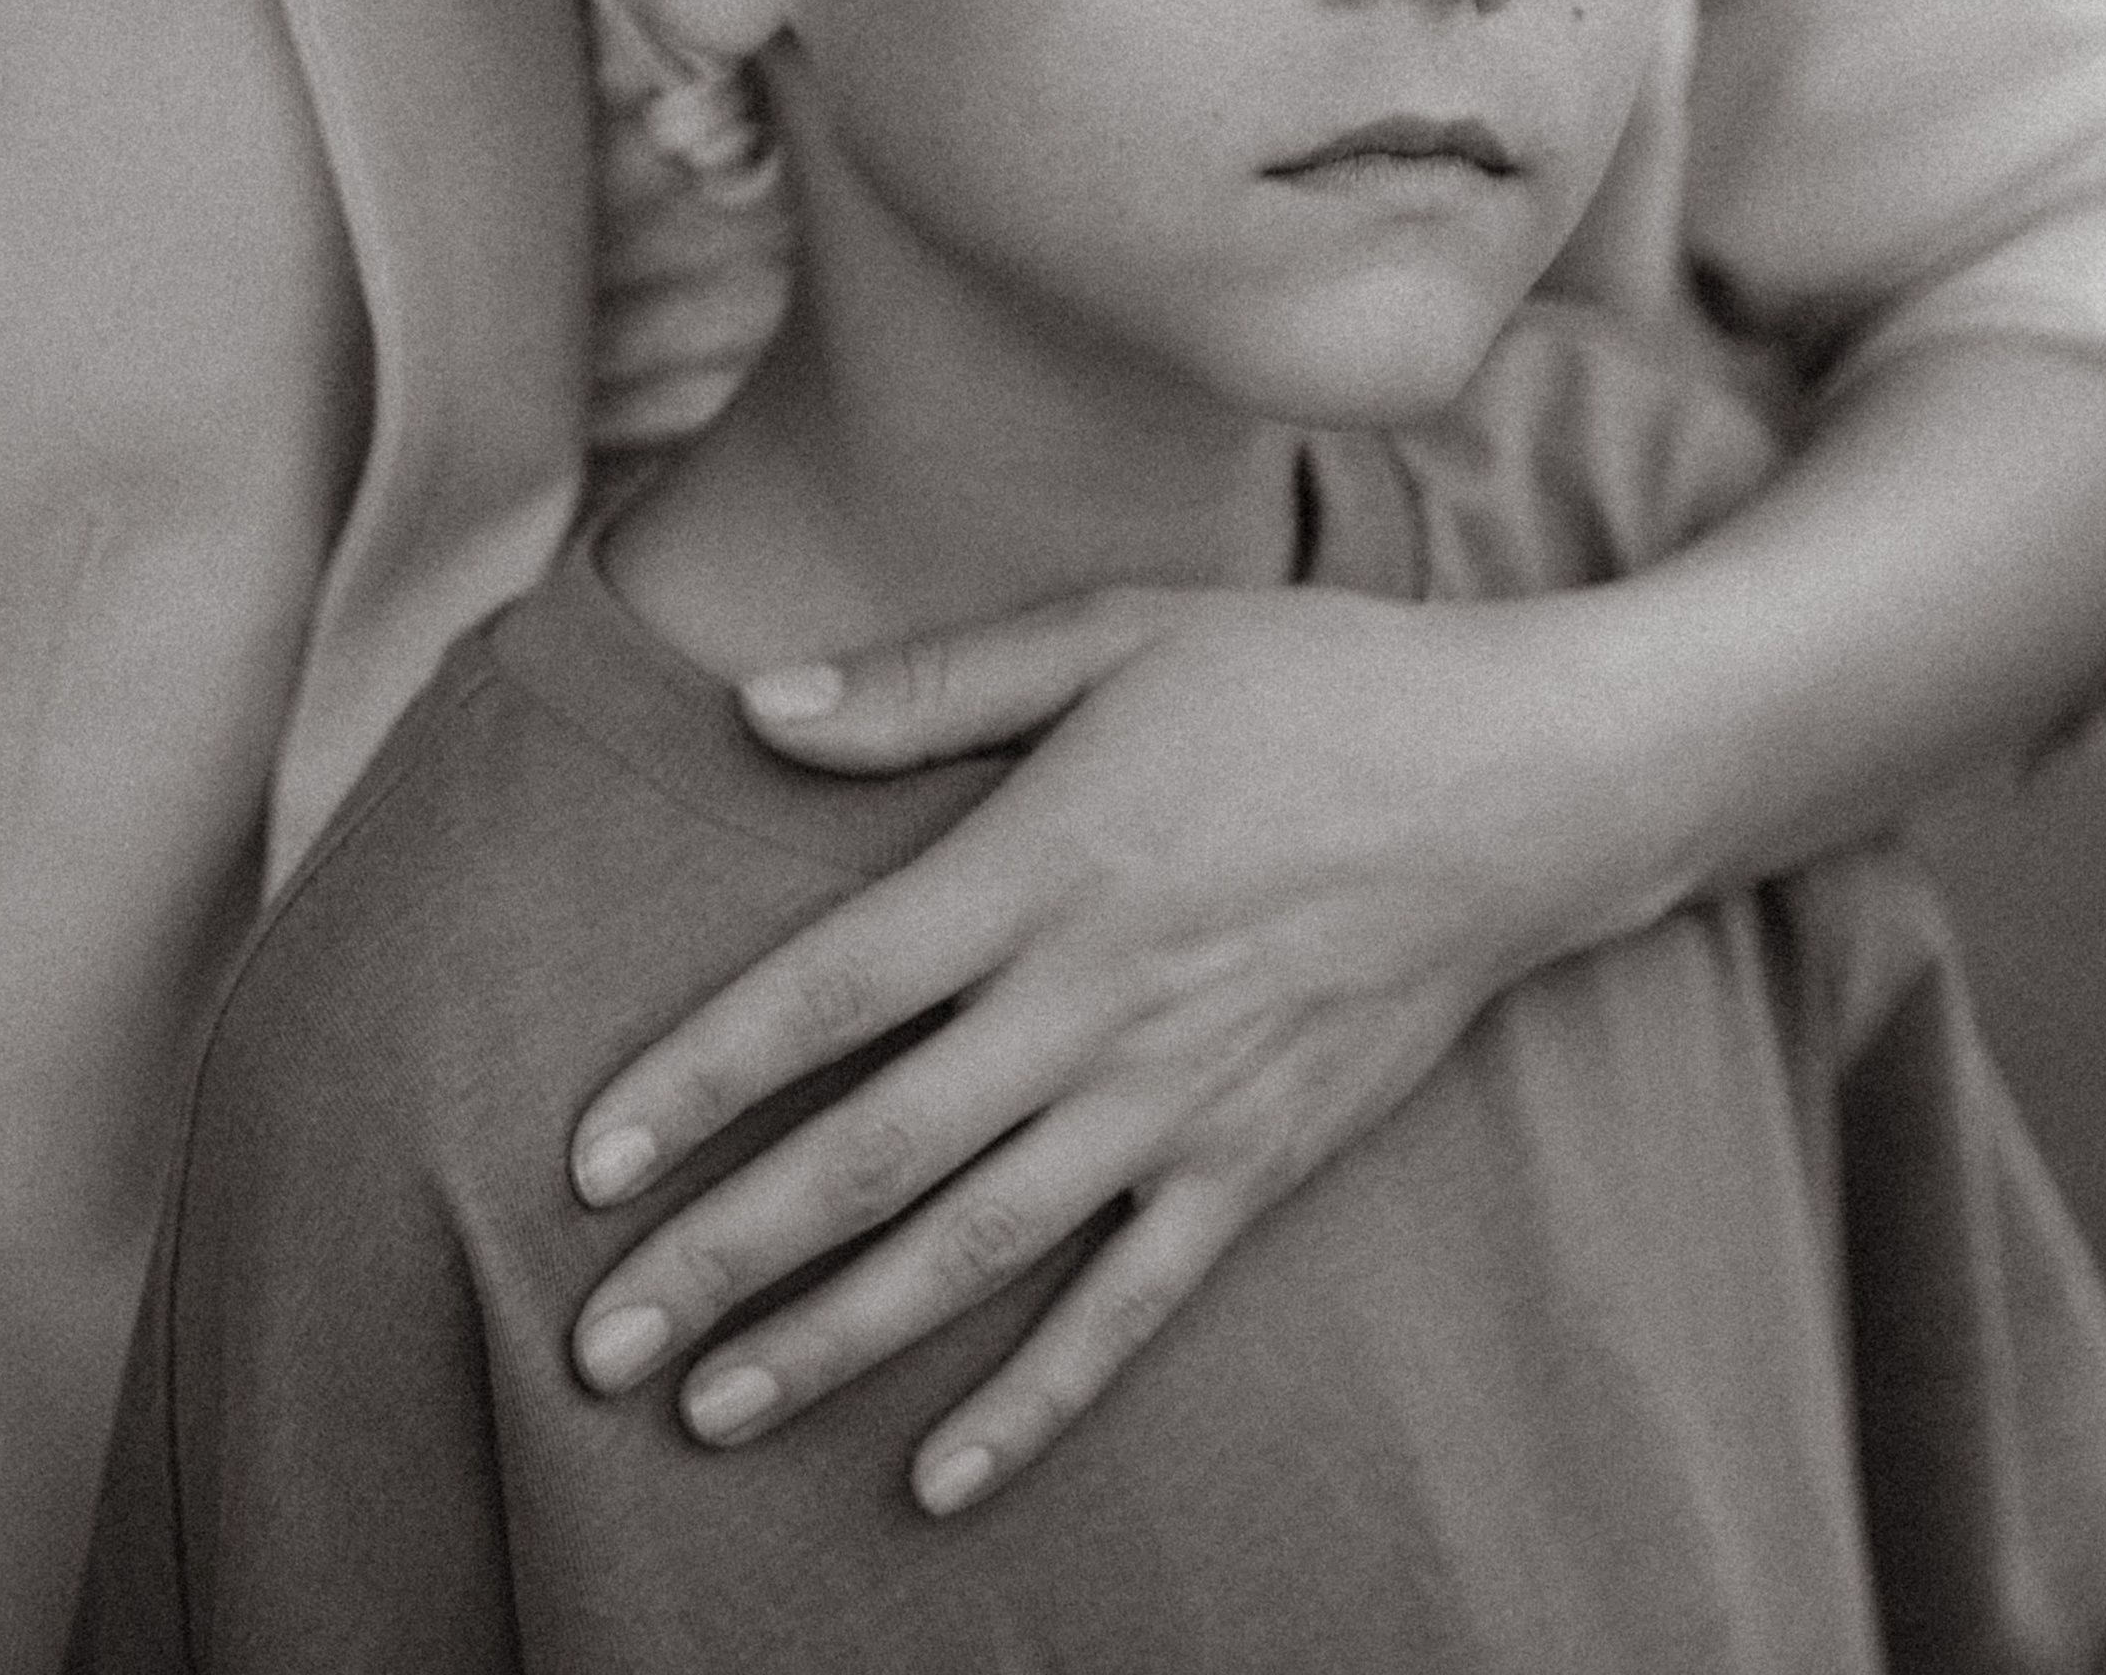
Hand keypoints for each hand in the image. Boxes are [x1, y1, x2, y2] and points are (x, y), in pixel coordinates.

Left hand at [565, 578, 1614, 1513]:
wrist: (1521, 779)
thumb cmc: (1310, 680)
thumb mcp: (1120, 626)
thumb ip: (935, 683)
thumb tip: (758, 708)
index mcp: (1040, 864)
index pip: (825, 995)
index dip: (694, 1082)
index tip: (584, 1164)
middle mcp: (1089, 1001)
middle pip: (869, 1154)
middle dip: (719, 1259)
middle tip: (595, 1343)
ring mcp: (1175, 1100)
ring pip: (969, 1251)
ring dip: (829, 1342)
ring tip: (706, 1413)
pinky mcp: (1254, 1164)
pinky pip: (1124, 1307)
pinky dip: (1030, 1403)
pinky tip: (936, 1477)